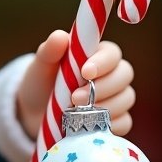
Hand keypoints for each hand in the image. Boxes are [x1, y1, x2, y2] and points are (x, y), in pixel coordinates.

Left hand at [16, 32, 135, 138]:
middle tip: (75, 98)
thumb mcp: (41, 65)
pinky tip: (88, 125)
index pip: (112, 53)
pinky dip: (108, 124)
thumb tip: (61, 37)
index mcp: (96, 55)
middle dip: (102, 87)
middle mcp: (111, 74)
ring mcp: (116, 97)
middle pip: (124, 75)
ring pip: (126, 98)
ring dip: (104, 106)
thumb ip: (50, 50)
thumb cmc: (41, 82)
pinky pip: (125, 122)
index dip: (103, 62)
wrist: (35, 113)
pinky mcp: (116, 120)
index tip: (85, 72)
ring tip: (76, 112)